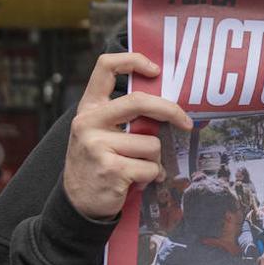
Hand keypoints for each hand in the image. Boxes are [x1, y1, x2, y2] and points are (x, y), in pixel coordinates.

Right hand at [63, 53, 191, 219]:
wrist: (77, 203)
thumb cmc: (96, 164)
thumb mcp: (97, 133)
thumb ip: (120, 117)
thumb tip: (164, 105)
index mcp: (88, 109)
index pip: (105, 67)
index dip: (133, 61)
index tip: (156, 70)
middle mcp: (88, 123)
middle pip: (139, 102)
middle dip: (170, 111)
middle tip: (186, 123)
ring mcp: (97, 146)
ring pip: (151, 144)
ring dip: (154, 160)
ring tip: (139, 168)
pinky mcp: (111, 169)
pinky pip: (150, 168)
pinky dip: (151, 177)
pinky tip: (137, 182)